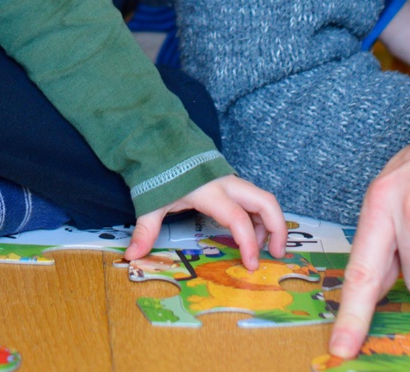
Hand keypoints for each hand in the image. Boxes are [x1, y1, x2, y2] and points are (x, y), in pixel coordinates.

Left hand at [125, 174, 288, 265]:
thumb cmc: (161, 174)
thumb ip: (145, 230)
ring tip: (262, 249)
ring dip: (270, 225)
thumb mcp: (151, 203)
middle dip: (278, 228)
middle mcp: (228, 185)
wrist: (162, 145)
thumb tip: (131, 255)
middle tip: (277, 255)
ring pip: (264, 201)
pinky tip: (251, 235)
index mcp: (210, 192)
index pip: (237, 218)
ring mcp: (233, 182)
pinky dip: (260, 218)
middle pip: (265, 202)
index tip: (251, 264)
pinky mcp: (233, 184)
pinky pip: (255, 201)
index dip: (248, 242)